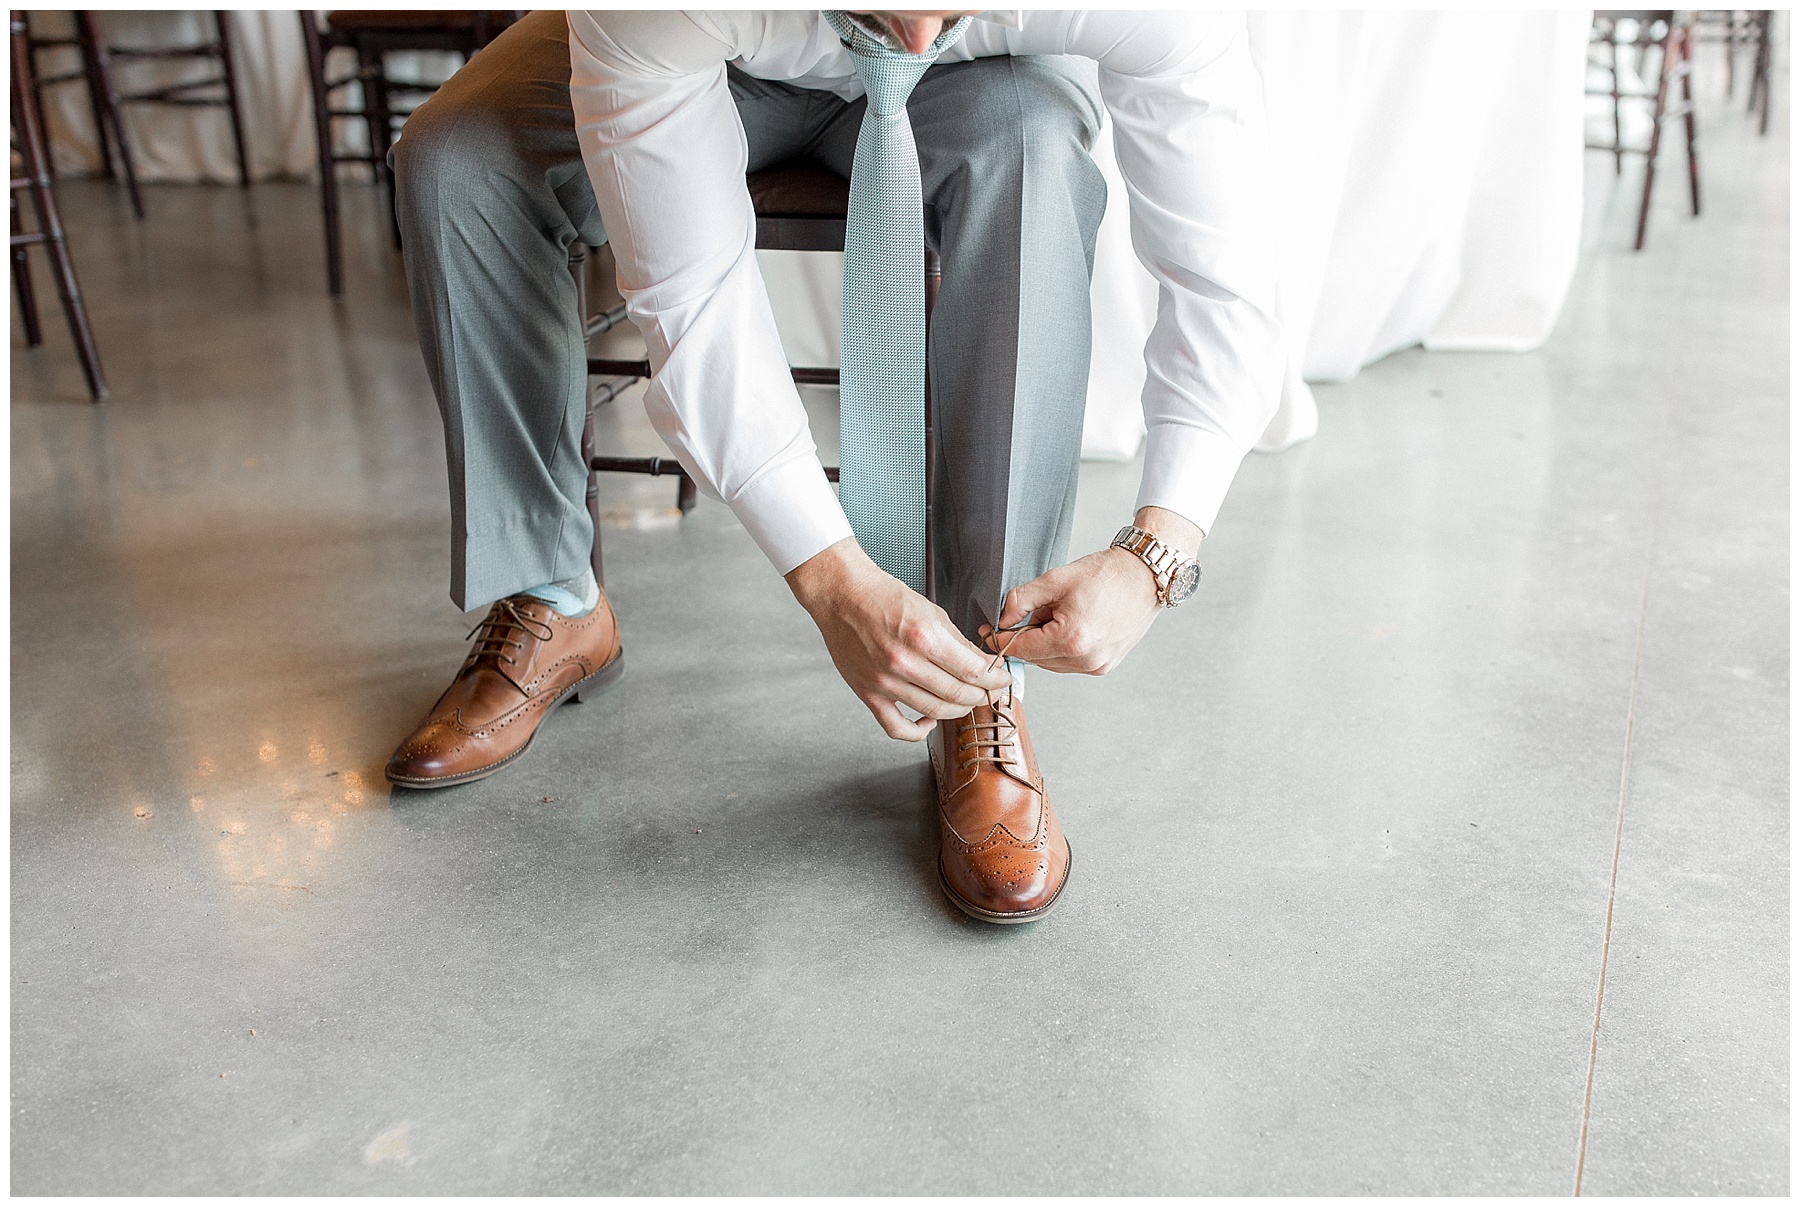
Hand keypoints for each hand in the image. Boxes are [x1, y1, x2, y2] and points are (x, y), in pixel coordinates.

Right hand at [787, 537, 1011, 740]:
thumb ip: (958, 642)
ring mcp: (884, 681)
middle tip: (987, 690)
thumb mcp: (931, 611)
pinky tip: (930, 720)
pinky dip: (919, 731)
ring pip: (934, 712)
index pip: (973, 671)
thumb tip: (983, 664)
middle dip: (981, 695)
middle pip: (958, 695)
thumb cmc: (883, 597)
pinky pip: (897, 727)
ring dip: (957, 709)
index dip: (995, 679)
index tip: (1001, 679)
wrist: (843, 595)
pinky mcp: (868, 693)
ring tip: (965, 700)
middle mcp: (904, 662)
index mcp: (924, 636)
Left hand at [981, 506, 1200, 675]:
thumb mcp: (1055, 580)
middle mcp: (1086, 659)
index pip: (1021, 648)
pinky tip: (1075, 624)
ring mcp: (1097, 666)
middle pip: (1036, 657)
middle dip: (1029, 636)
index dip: (1000, 639)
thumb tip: (1001, 620)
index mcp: (1071, 639)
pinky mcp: (1105, 666)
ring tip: (1062, 614)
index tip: (987, 632)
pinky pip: (1070, 663)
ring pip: (1052, 662)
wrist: (1144, 577)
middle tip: (1040, 608)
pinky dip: (1063, 648)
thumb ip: (1021, 600)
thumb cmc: (1105, 574)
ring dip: (1047, 643)